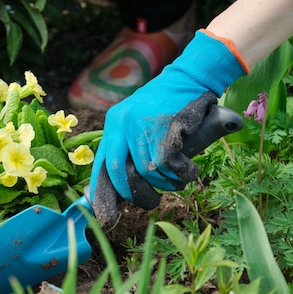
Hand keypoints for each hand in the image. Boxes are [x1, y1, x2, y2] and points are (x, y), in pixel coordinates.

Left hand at [90, 30, 247, 225]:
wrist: (191, 78)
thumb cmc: (167, 107)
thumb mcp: (139, 123)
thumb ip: (129, 148)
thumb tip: (122, 188)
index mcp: (113, 123)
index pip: (101, 164)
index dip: (102, 192)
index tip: (105, 214)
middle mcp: (121, 123)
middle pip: (118, 172)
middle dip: (135, 194)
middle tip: (150, 203)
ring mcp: (141, 124)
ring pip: (146, 170)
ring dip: (164, 182)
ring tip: (177, 179)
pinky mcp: (162, 126)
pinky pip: (165, 163)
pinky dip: (179, 173)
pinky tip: (188, 171)